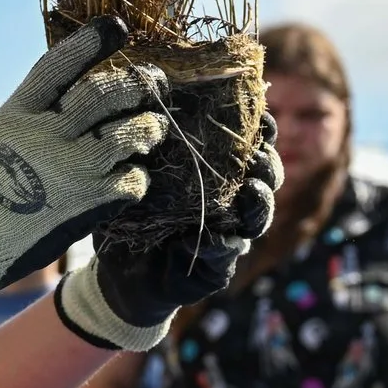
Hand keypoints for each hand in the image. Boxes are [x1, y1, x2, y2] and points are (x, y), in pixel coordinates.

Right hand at [0, 18, 169, 321]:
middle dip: (135, 84)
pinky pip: (129, 180)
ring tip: (154, 128)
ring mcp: (68, 169)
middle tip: (152, 81)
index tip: (117, 28)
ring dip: (147, 129)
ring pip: (125, 135)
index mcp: (17, 114)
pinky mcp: (86, 202)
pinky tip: (134, 176)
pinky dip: (137, 176)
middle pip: (101, 95)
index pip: (57, 67)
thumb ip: (36, 115)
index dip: (89, 43)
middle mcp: (44, 136)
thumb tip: (77, 95)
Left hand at [57, 112, 281, 350]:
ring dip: (259, 201)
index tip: (260, 116)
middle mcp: (230, 201)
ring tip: (250, 189)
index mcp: (216, 173)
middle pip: (267, 177)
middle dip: (267, 164)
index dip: (261, 129)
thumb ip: (142, 147)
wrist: (119, 275)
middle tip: (256, 156)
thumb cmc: (125, 216)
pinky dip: (223, 242)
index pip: (250, 144)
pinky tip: (212, 236)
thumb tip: (151, 113)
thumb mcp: (129, 176)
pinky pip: (229, 252)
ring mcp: (230, 234)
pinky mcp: (219, 267)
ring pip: (259, 215)